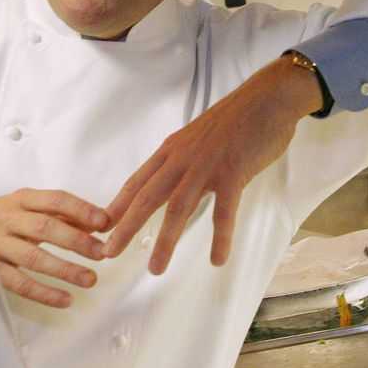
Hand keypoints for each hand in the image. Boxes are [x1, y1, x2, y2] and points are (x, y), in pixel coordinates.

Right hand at [0, 188, 111, 307]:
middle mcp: (7, 219)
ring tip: (91, 280)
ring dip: (65, 269)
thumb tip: (101, 223)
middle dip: (77, 241)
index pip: (54, 199)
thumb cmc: (3, 220)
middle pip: (45, 228)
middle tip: (102, 254)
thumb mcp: (27, 208)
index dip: (81, 210)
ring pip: (33, 258)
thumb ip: (61, 215)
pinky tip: (66, 300)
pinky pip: (19, 283)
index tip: (105, 222)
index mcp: (20, 199)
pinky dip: (44, 293)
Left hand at [102, 56, 323, 274]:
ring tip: (155, 268)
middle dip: (126, 228)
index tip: (101, 228)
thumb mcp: (198, 136)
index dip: (118, 206)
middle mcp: (182, 159)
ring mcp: (206, 166)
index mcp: (171, 150)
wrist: (266, 98)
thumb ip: (184, 158)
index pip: (137, 182)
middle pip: (147, 198)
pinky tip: (217, 259)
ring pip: (178, 208)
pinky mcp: (233, 173)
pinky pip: (224, 212)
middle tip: (109, 253)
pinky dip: (220, 237)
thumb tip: (173, 179)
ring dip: (165, 241)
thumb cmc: (236, 118)